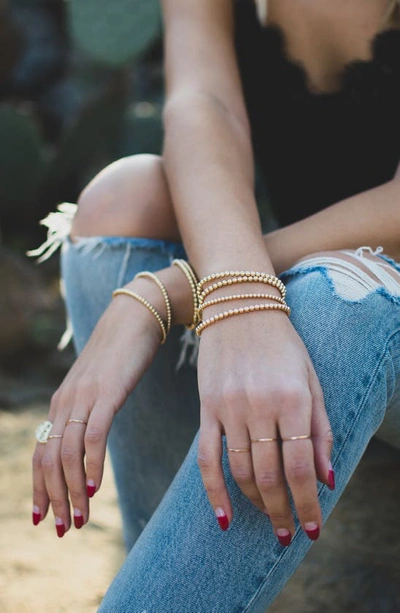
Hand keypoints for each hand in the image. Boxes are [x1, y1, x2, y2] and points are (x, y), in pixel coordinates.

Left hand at [32, 287, 161, 536]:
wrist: (135, 315)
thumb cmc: (121, 351)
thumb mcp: (98, 384)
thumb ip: (88, 408)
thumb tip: (87, 434)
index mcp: (61, 402)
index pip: (41, 452)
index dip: (39, 487)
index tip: (44, 515)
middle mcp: (65, 402)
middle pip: (49, 459)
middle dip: (53, 498)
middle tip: (62, 528)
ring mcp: (84, 397)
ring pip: (67, 453)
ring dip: (71, 491)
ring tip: (80, 519)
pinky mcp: (107, 393)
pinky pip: (94, 435)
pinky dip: (92, 465)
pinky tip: (96, 488)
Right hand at [196, 310, 333, 544]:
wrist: (239, 306)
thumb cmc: (283, 344)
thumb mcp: (312, 380)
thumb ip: (320, 429)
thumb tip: (326, 479)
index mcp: (293, 399)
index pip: (300, 467)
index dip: (308, 505)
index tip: (312, 529)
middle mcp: (260, 406)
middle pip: (269, 476)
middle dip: (282, 511)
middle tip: (287, 533)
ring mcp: (228, 407)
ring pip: (240, 471)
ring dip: (255, 502)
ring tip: (267, 518)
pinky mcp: (206, 407)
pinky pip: (207, 457)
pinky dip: (214, 490)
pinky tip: (223, 517)